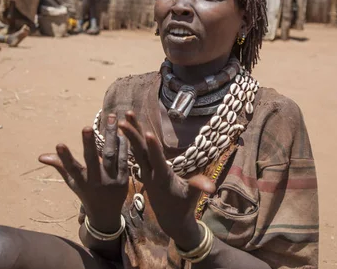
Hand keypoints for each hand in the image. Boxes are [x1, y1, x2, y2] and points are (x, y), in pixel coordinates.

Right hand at [39, 115, 129, 232]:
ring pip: (110, 155)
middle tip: (86, 127)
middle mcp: (95, 182)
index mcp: (80, 182)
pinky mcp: (124, 179)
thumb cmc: (86, 193)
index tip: (59, 144)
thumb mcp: (72, 182)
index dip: (64, 157)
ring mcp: (111, 181)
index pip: (70, 168)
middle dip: (89, 144)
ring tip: (112, 117)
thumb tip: (40, 156)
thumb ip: (60, 165)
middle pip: (92, 160)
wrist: (106, 214)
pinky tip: (122, 131)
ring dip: (111, 135)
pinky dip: (123, 145)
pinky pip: (124, 159)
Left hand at [119, 112, 215, 250]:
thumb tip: (212, 187)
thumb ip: (199, 187)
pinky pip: (135, 154)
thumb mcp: (192, 196)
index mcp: (163, 178)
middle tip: (124, 119)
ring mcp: (145, 172)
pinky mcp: (144, 171)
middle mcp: (151, 174)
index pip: (157, 160)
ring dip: (130, 134)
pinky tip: (127, 130)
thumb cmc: (183, 206)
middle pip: (140, 152)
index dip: (153, 147)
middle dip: (133, 135)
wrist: (170, 219)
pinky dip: (131, 141)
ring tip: (124, 117)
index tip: (147, 132)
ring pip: (136, 150)